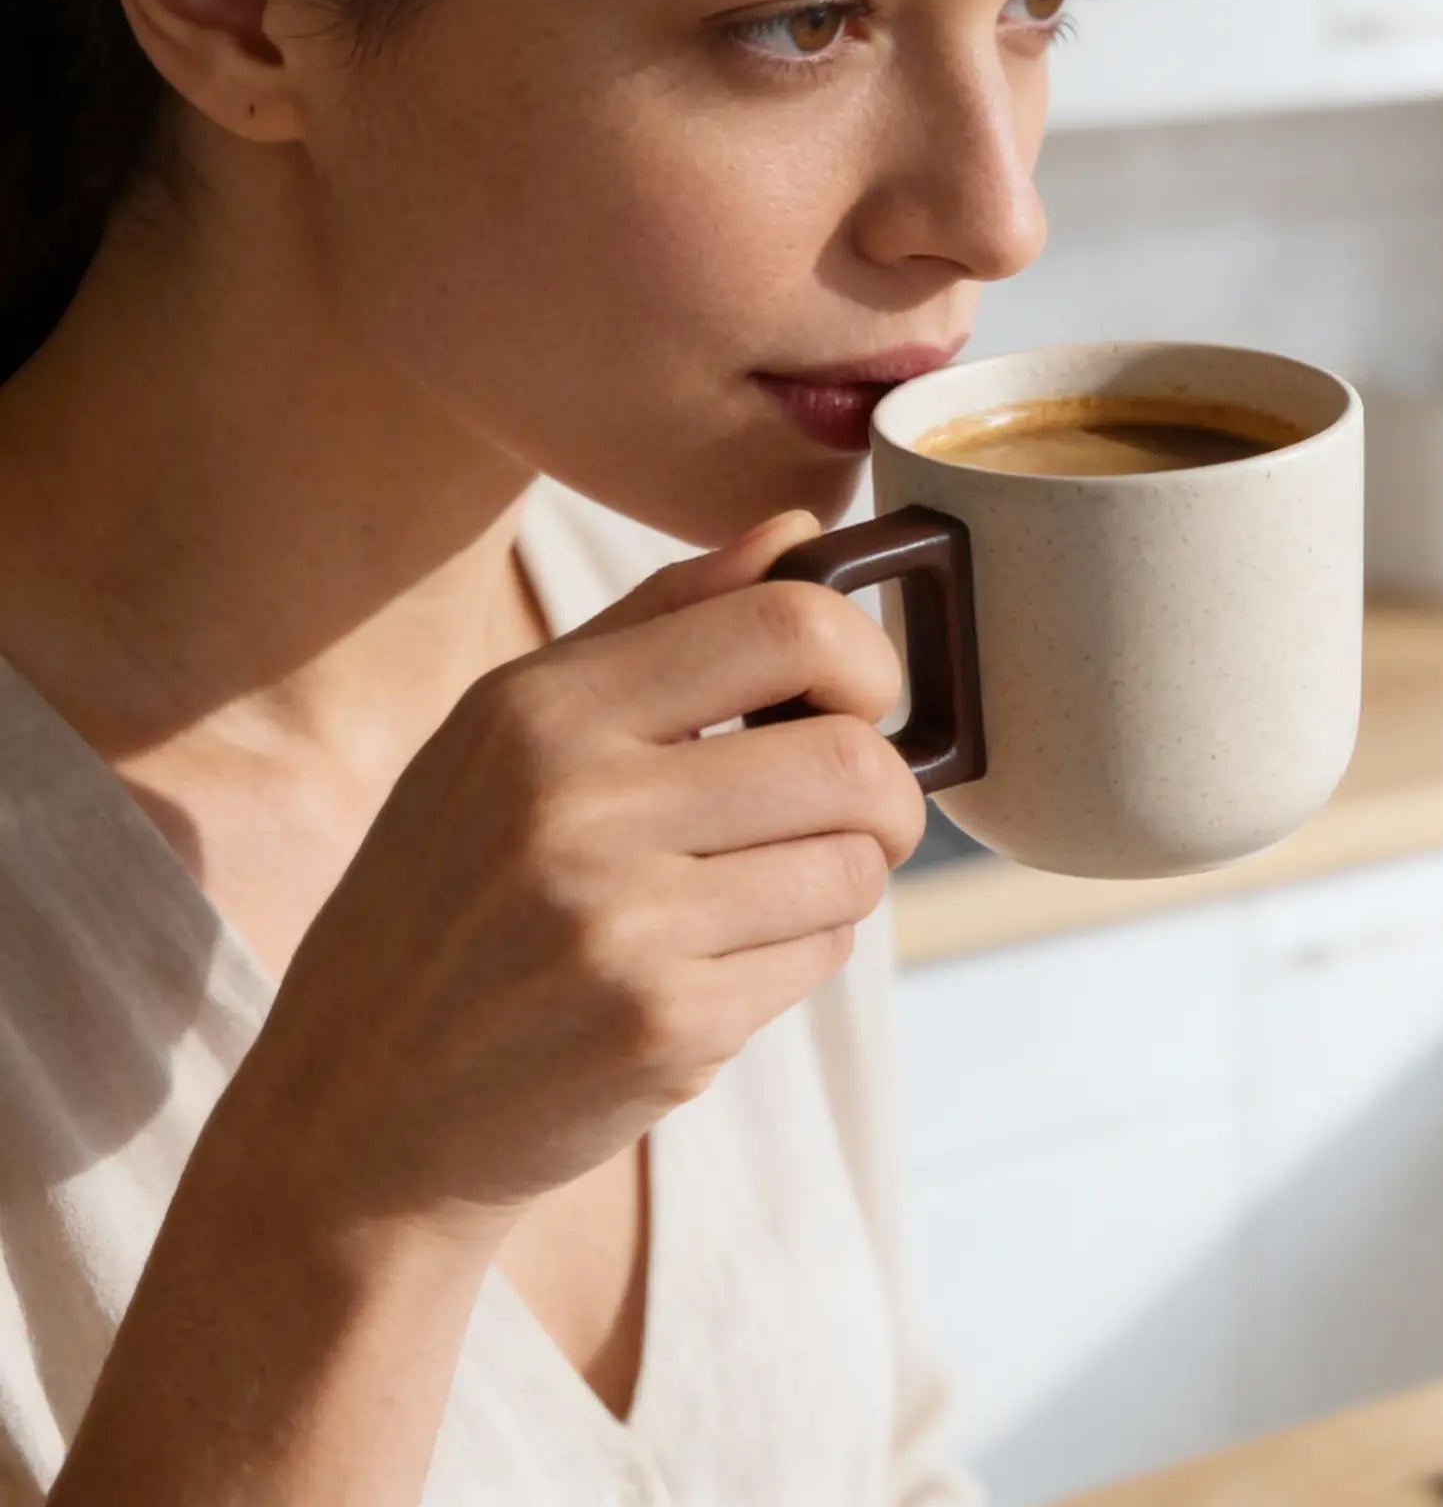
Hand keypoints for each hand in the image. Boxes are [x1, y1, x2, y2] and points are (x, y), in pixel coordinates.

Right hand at [219, 509, 923, 1247]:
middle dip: (886, 789)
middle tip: (856, 811)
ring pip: (855, 864)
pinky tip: (722, 960)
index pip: (785, 624)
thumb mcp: (507, 730)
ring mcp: (623, 927)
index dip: (863, 655)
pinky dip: (802, 952)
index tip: (859, 694)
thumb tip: (799, 531)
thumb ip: (662, 618)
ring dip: (844, 876)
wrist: (359, 1108)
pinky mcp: (667, 1029)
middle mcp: (578, 808)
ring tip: (768, 888)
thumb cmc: (447, 896)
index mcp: (541, 710)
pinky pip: (823, 956)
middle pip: (852, 757)